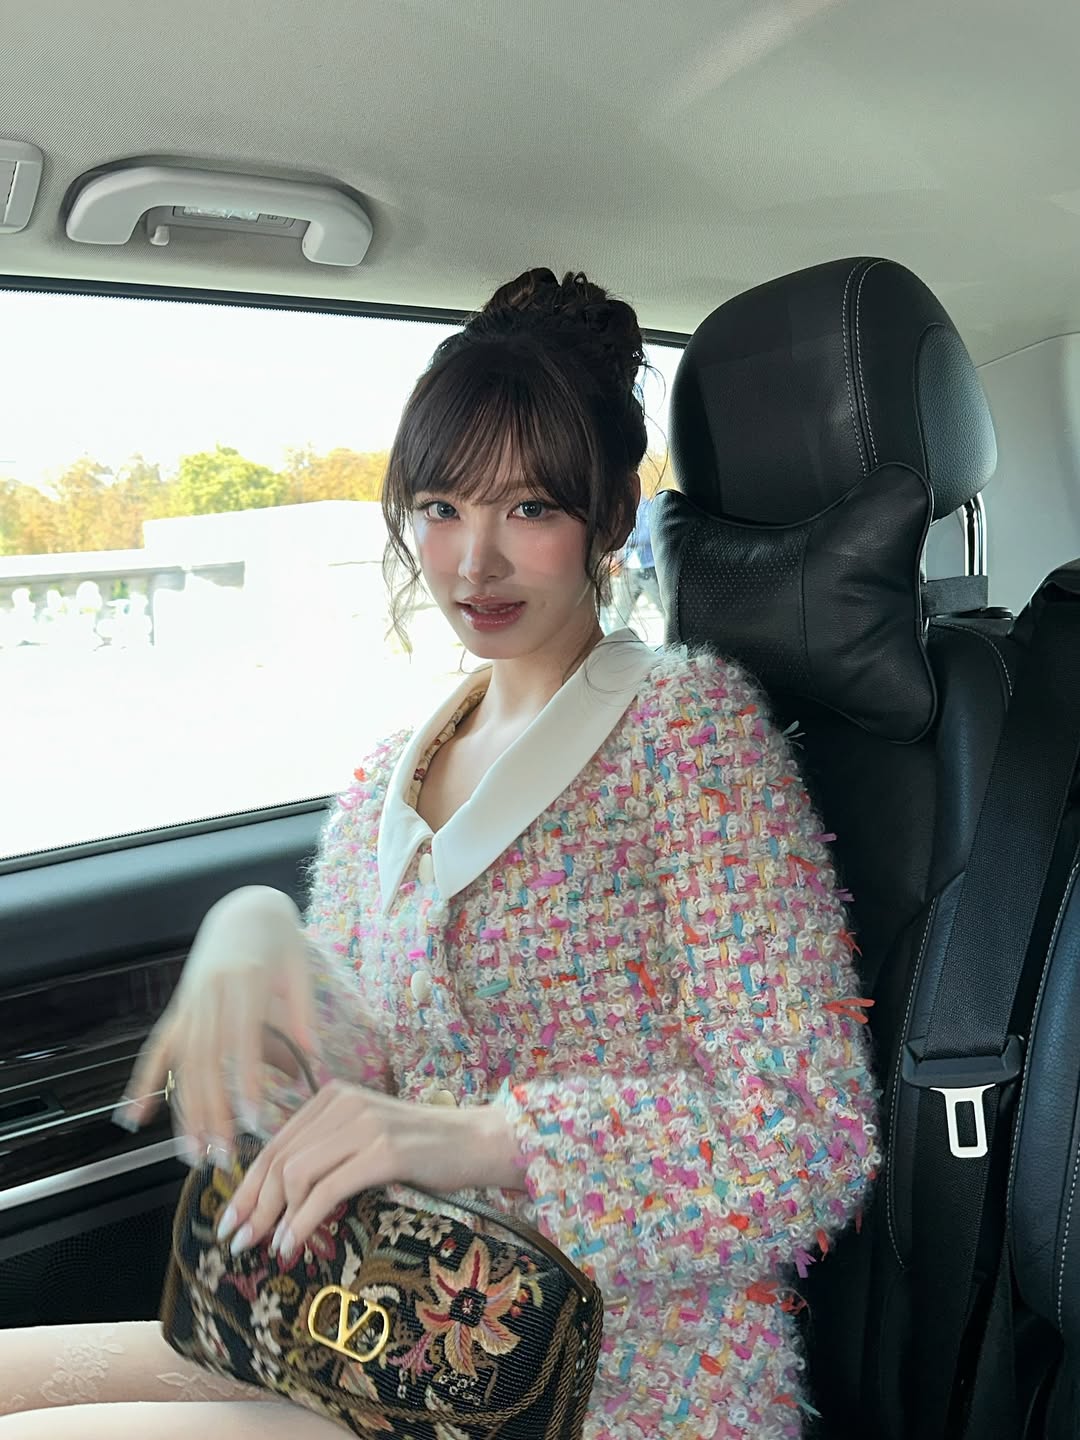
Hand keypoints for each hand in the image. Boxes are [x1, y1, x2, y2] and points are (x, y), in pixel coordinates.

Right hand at [114, 887, 316, 1162]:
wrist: (246, 905)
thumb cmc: (280, 938)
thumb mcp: (299, 968)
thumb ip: (303, 1015)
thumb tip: (315, 1063)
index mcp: (246, 980)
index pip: (242, 1040)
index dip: (244, 1080)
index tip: (250, 1119)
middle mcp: (211, 993)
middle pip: (206, 1060)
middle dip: (211, 1111)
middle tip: (220, 1154)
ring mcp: (190, 1001)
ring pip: (183, 1062)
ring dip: (184, 1110)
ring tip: (191, 1152)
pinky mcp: (179, 1006)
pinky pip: (159, 1048)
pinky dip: (144, 1082)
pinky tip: (132, 1117)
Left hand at [214, 1081, 522, 1261]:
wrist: (479, 1141)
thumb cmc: (423, 1148)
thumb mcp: (367, 1139)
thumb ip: (328, 1152)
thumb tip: (279, 1198)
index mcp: (333, 1096)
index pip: (275, 1143)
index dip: (247, 1186)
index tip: (231, 1221)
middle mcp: (343, 1103)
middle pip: (279, 1159)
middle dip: (253, 1206)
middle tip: (237, 1243)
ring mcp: (364, 1125)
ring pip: (296, 1174)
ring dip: (275, 1218)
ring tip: (270, 1250)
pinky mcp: (384, 1151)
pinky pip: (327, 1190)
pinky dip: (302, 1222)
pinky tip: (294, 1244)